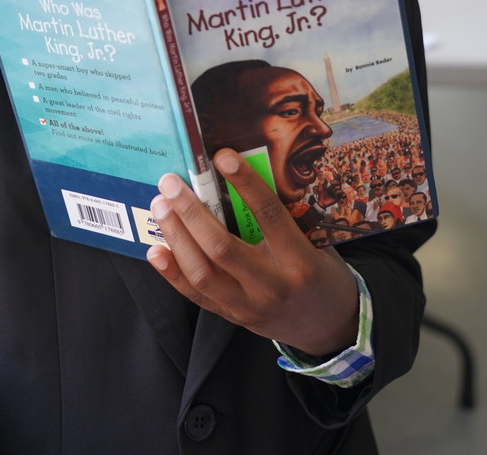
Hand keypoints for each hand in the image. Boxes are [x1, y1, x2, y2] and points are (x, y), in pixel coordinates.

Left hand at [146, 149, 358, 356]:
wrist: (330, 329)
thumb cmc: (321, 274)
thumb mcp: (315, 243)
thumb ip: (284, 219)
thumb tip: (242, 180)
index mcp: (299, 260)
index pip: (268, 215)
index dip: (244, 182)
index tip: (222, 156)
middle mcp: (271, 285)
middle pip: (222, 247)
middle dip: (190, 212)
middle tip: (170, 183)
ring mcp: (249, 306)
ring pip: (202, 273)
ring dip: (176, 236)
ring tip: (160, 207)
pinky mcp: (233, 317)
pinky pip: (196, 295)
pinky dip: (172, 272)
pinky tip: (156, 249)